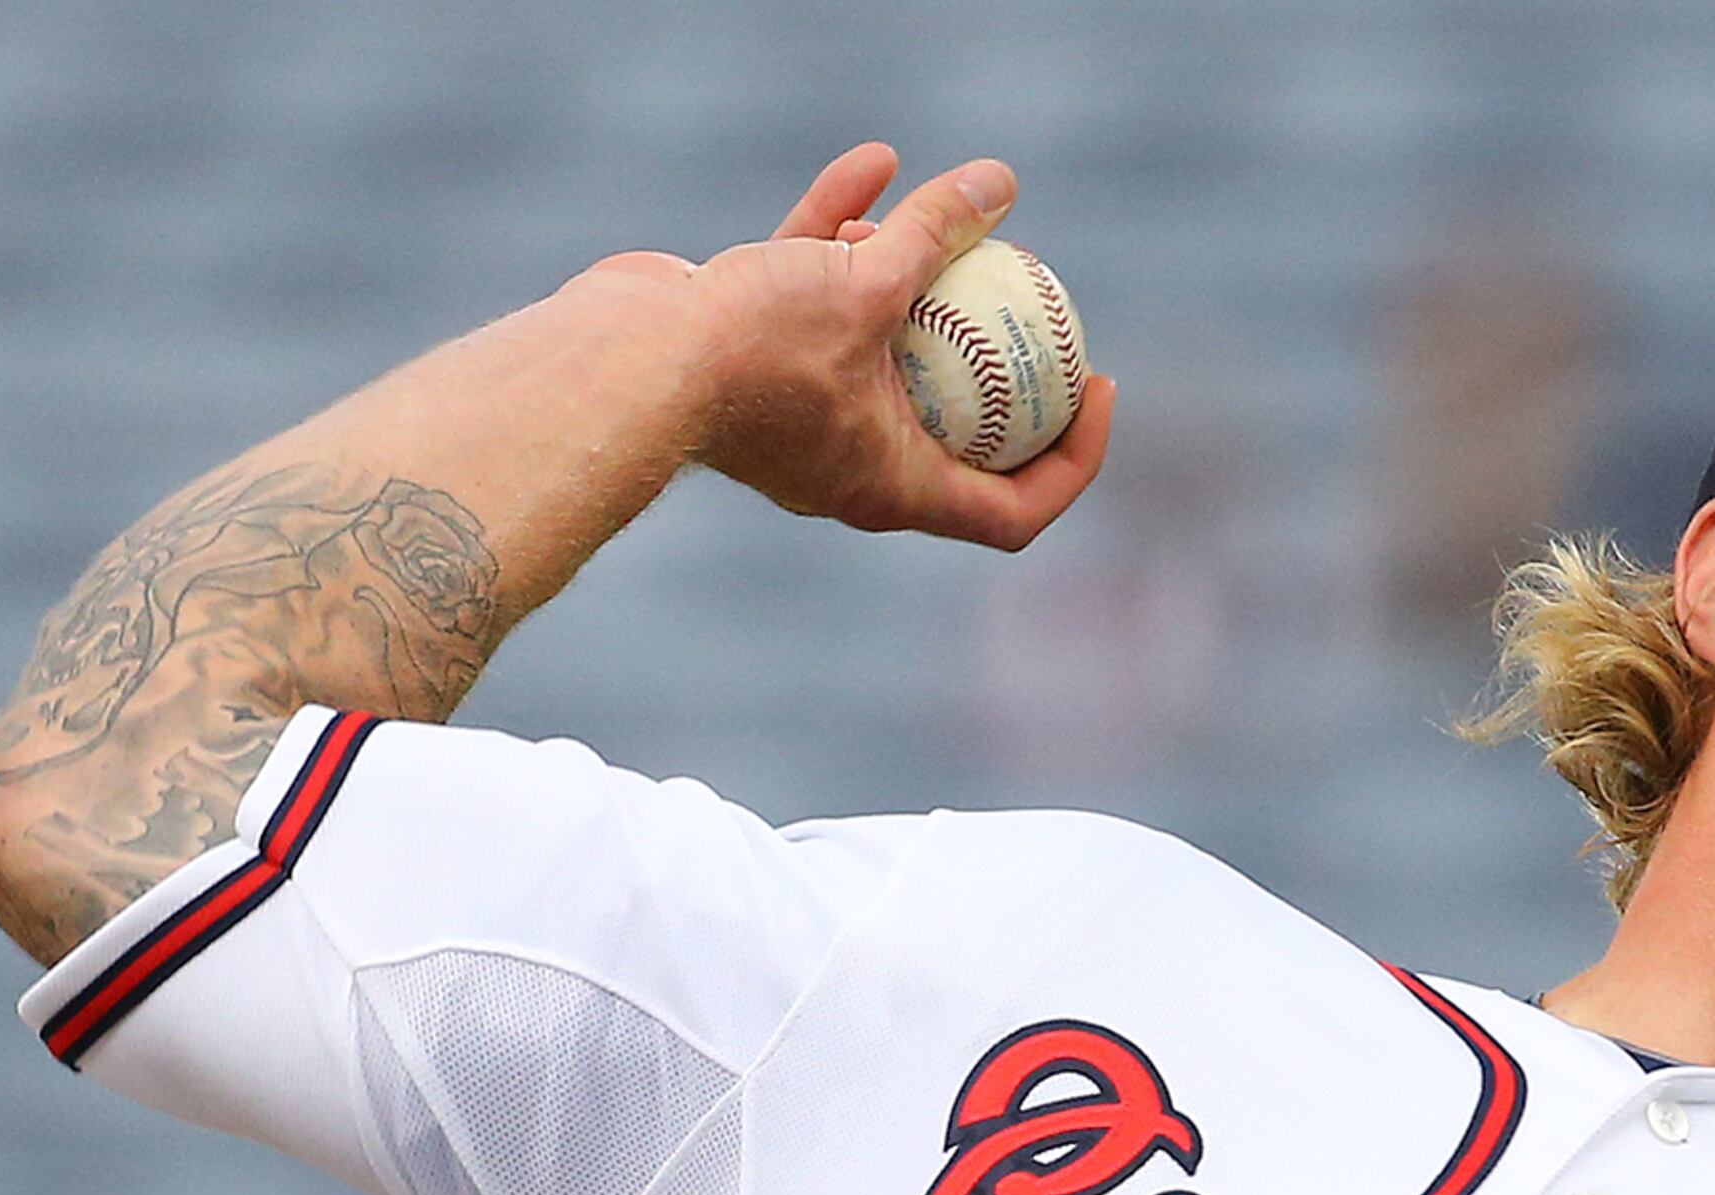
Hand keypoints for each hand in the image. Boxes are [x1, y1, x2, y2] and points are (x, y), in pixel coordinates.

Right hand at [605, 144, 1115, 547]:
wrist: (617, 358)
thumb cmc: (749, 351)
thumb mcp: (866, 284)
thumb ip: (937, 235)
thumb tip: (1001, 185)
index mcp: (896, 488)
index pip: (1014, 510)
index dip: (1074, 458)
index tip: (1098, 384)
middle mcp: (852, 466)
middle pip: (959, 427)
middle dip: (1000, 361)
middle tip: (1038, 298)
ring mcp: (800, 416)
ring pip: (881, 348)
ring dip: (913, 280)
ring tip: (932, 214)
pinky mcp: (752, 362)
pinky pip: (817, 302)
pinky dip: (843, 241)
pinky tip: (871, 165)